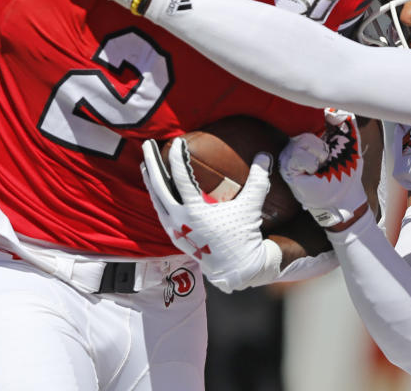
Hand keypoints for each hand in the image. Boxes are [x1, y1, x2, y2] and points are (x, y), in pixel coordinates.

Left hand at [141, 137, 282, 291]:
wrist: (237, 268)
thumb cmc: (243, 236)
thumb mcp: (251, 207)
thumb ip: (258, 180)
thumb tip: (265, 156)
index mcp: (195, 212)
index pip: (180, 178)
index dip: (177, 157)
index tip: (177, 141)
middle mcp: (179, 220)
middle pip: (159, 186)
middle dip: (152, 163)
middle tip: (146, 145)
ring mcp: (175, 230)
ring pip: (156, 200)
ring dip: (150, 181)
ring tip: (145, 164)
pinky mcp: (175, 237)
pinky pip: (160, 212)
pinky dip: (156, 198)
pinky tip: (156, 190)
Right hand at [280, 109, 367, 228]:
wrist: (344, 195)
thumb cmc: (347, 171)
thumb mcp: (350, 141)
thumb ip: (345, 122)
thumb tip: (333, 107)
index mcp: (313, 133)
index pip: (307, 116)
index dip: (316, 116)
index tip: (327, 132)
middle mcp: (299, 141)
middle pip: (304, 124)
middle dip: (323, 141)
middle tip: (328, 156)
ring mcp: (291, 153)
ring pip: (302, 139)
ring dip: (319, 153)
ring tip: (322, 165)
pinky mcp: (287, 166)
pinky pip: (298, 155)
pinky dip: (311, 163)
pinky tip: (314, 171)